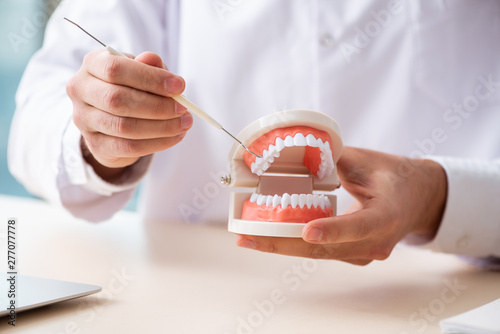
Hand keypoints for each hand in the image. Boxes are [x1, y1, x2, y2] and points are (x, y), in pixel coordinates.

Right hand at [66, 50, 192, 180]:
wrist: (113, 119)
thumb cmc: (131, 87)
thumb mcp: (141, 72)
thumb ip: (149, 65)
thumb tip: (153, 61)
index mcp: (92, 64)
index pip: (115, 69)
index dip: (150, 78)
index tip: (179, 86)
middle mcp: (81, 90)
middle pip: (118, 100)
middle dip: (157, 106)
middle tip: (183, 108)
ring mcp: (84, 120)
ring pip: (124, 127)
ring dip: (161, 127)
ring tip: (184, 123)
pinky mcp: (95, 145)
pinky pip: (129, 147)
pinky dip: (157, 143)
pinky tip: (175, 136)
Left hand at [236, 147, 447, 264]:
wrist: (419, 199)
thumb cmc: (395, 176)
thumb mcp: (367, 160)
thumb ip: (333, 158)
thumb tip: (296, 153)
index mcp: (388, 215)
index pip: (359, 227)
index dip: (333, 230)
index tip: (306, 231)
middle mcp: (377, 242)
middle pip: (327, 249)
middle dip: (284, 243)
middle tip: (247, 238)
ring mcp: (366, 254)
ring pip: (320, 254)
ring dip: (283, 246)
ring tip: (248, 239)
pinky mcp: (355, 255)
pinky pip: (323, 252)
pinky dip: (296, 244)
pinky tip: (269, 237)